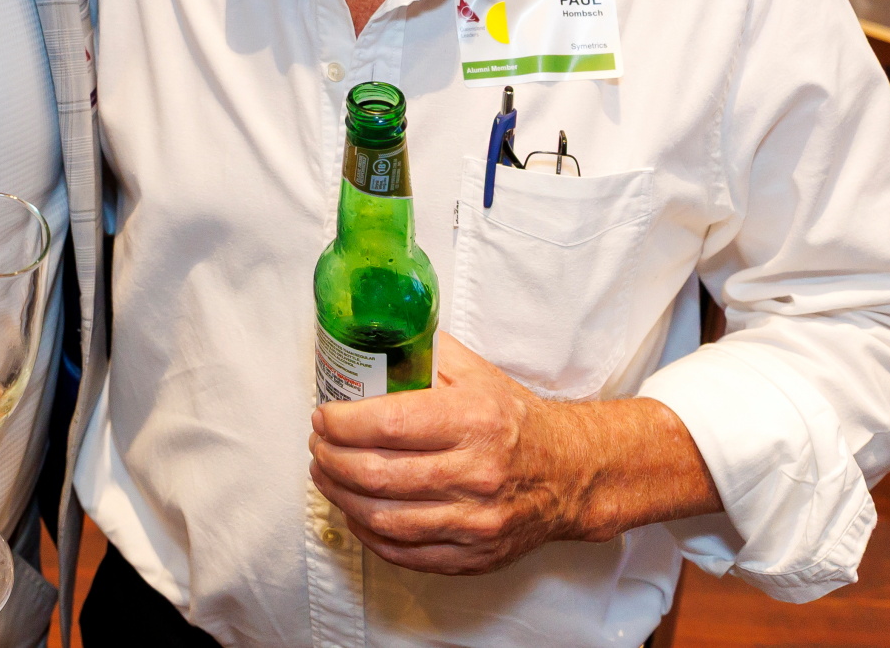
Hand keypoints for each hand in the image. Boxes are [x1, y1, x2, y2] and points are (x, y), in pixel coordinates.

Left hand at [307, 333, 718, 574]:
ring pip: (382, 518)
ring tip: (324, 474)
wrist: (572, 473)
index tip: (323, 415)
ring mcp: (474, 522)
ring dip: (339, 496)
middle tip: (317, 445)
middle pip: (376, 474)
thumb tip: (371, 334)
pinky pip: (403, 552)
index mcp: (474, 421)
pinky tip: (354, 510)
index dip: (342, 422)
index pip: (387, 424)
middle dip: (330, 458)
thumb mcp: (477, 373)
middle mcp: (475, 474)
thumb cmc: (516, 420)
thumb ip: (425, 352)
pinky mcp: (473, 556)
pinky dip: (367, 532)